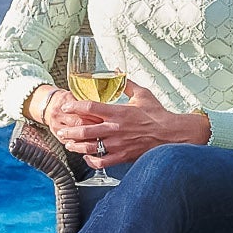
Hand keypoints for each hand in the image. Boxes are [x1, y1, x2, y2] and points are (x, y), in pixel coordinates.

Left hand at [43, 82, 209, 169]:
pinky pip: (101, 162)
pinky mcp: (122, 156)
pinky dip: (91, 160)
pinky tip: (87, 157)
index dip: (74, 107)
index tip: (66, 107)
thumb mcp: (143, 94)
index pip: (89, 108)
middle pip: (84, 130)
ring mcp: (118, 144)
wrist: (172, 134)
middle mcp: (115, 129)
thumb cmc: (158, 114)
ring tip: (68, 144)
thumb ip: (126, 83)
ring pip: (89, 147)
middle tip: (60, 129)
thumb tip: (117, 70)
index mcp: (118, 112)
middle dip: (68, 130)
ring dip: (75, 146)